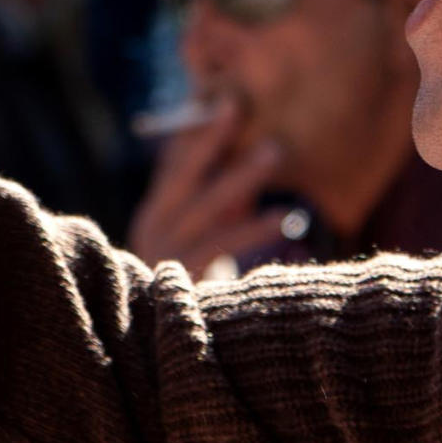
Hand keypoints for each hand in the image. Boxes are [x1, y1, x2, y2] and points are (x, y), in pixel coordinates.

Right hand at [128, 98, 290, 281]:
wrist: (168, 344)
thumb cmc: (199, 282)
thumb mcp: (205, 235)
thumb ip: (221, 202)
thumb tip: (255, 156)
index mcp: (155, 212)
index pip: (172, 162)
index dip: (195, 130)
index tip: (220, 98)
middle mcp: (152, 228)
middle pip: (181, 175)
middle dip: (209, 138)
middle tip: (238, 105)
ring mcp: (163, 254)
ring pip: (206, 206)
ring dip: (241, 176)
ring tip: (275, 151)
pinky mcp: (183, 279)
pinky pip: (222, 245)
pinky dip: (255, 228)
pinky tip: (289, 218)